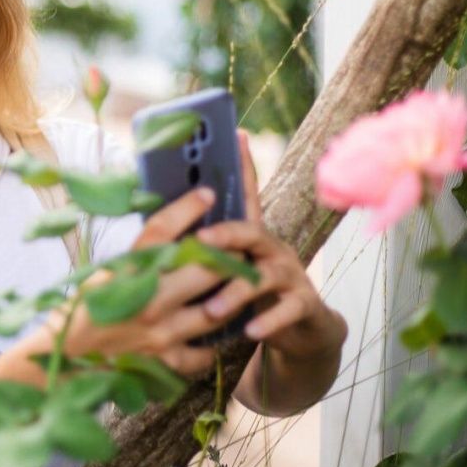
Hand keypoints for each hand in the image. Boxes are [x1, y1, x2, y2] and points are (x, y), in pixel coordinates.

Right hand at [36, 186, 245, 376]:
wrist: (68, 350)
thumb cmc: (87, 304)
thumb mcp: (109, 269)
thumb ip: (143, 252)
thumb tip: (178, 225)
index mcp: (128, 271)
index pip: (162, 231)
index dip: (188, 208)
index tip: (207, 194)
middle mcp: (148, 300)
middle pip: (206, 270)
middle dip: (228, 257)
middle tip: (239, 249)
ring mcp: (161, 334)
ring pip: (216, 310)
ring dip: (230, 297)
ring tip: (238, 286)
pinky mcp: (165, 360)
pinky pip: (204, 353)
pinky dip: (213, 342)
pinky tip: (213, 330)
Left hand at [194, 131, 345, 360]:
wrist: (302, 330)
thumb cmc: (252, 296)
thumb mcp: (230, 270)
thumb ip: (206, 252)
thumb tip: (161, 232)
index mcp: (250, 236)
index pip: (246, 195)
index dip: (242, 165)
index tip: (236, 133)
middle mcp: (272, 248)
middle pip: (250, 230)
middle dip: (225, 234)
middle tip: (199, 242)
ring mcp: (291, 275)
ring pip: (265, 275)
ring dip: (236, 292)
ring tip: (212, 309)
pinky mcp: (304, 304)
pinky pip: (287, 310)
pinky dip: (267, 321)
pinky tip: (249, 332)